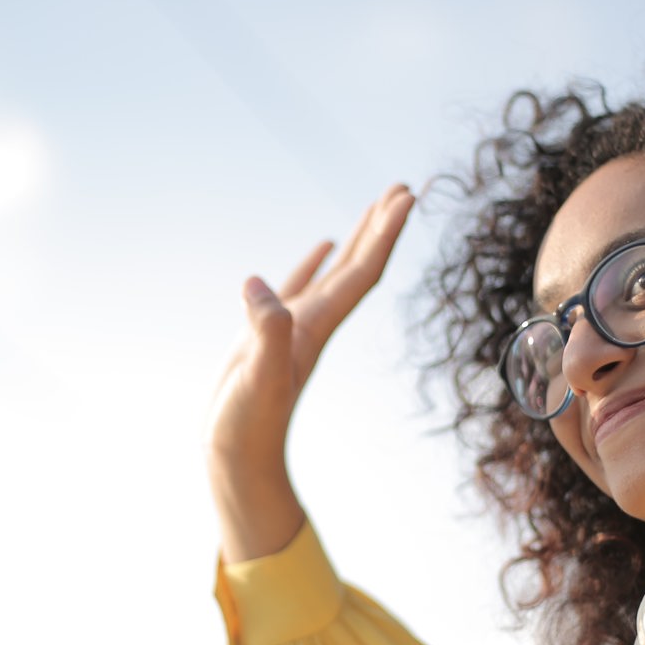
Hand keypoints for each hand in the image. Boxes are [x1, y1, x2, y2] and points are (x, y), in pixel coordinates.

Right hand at [207, 183, 414, 560]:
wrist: (237, 458)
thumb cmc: (247, 424)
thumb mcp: (256, 377)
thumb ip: (264, 332)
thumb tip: (258, 284)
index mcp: (317, 326)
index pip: (362, 272)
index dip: (384, 234)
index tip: (407, 196)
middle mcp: (315, 322)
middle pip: (359, 266)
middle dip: (381, 226)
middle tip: (403, 186)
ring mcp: (293, 326)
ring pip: (335, 272)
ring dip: (357, 238)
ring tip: (375, 205)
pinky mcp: (269, 333)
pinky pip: (299, 286)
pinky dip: (314, 262)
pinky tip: (323, 244)